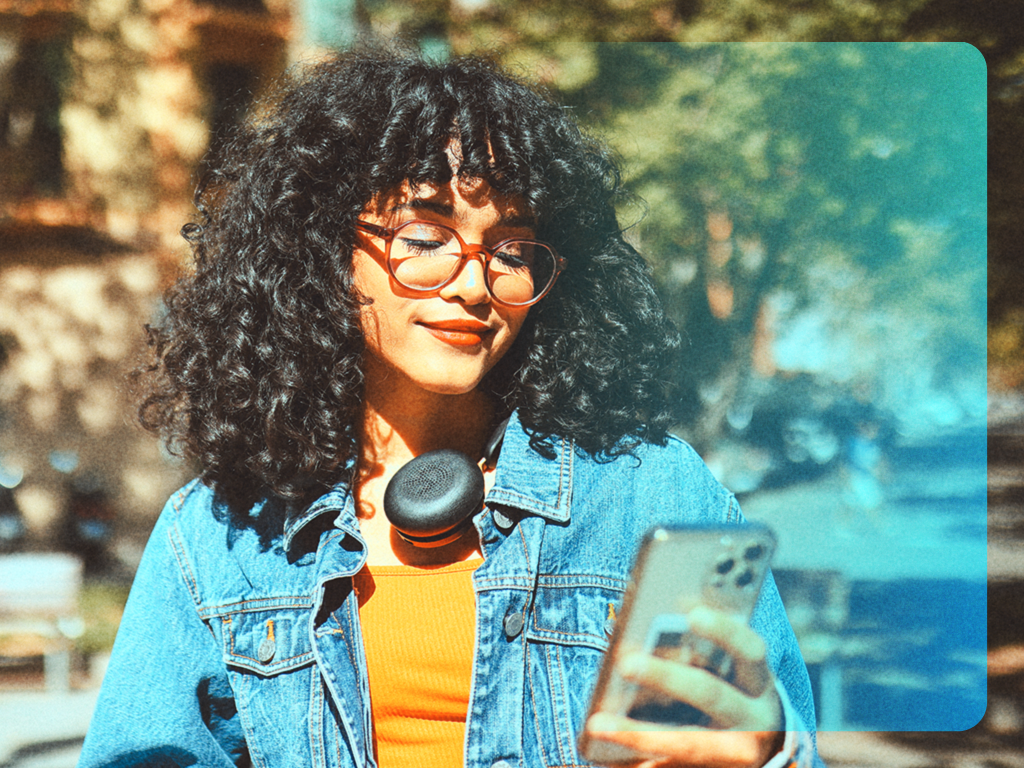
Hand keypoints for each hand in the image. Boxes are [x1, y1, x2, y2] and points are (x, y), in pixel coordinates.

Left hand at [584, 606, 784, 767]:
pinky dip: (638, 764)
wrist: (765, 746)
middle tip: (626, 662)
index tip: (692, 613)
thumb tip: (660, 616)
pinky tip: (605, 758)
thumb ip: (706, 649)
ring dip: (639, 735)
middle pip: (710, 695)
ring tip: (596, 724)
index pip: (750, 651)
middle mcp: (753, 720)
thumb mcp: (736, 669)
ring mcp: (735, 754)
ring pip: (686, 744)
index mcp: (759, 683)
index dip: (724, 631)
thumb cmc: (736, 690)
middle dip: (667, 678)